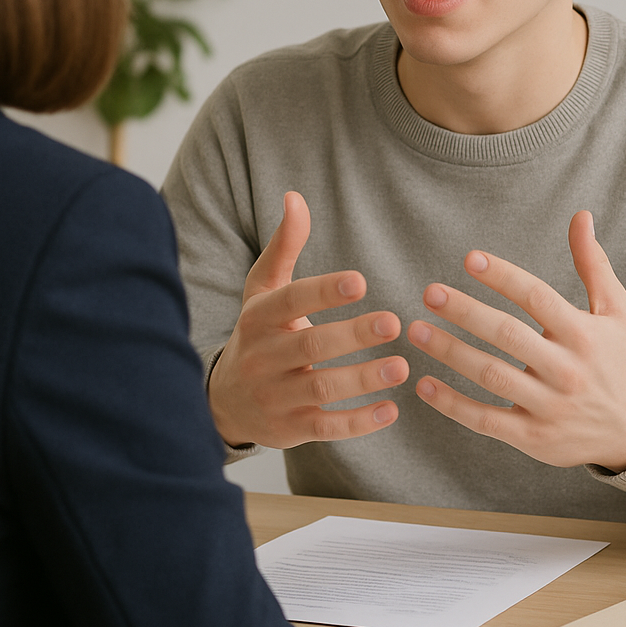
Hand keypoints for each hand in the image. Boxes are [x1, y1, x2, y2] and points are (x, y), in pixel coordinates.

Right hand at [208, 192, 408, 448]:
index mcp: (259, 317)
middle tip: (394, 322)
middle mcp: (264, 357)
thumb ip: (284, 246)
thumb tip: (295, 197)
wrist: (224, 400)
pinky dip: (359, 423)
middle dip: (352, 336)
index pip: (291, 301)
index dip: (324, 291)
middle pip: (310, 346)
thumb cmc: (257, 332)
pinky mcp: (291, 429)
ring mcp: (276, 396)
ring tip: (401, 366)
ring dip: (363, 380)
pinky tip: (391, 409)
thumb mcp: (263, 289)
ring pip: (321, 389)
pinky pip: (327, 428)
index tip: (361, 280)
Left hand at [406, 211, 625, 471]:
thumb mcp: (616, 311)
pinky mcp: (533, 438)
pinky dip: (453, 405)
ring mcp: (549, 406)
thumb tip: (580, 216)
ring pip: (491, 376)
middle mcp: (567, 370)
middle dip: (465, 312)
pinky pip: (486, 421)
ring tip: (416, 330)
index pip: (537, 298)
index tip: (469, 259)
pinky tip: (424, 385)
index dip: (503, 276)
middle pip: (508, 335)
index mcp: (584, 334)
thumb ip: (593, 264)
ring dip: (450, 352)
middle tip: (429, 293)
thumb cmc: (617, 360)